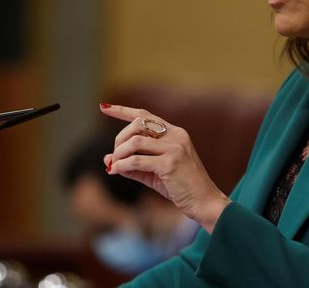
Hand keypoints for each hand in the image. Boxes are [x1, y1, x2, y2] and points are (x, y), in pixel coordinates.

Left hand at [101, 104, 230, 232]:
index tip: (104, 107)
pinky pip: (137, 160)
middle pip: (137, 125)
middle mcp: (176, 136)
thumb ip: (133, 164)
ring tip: (114, 166)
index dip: (123, 110)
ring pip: (135, 141)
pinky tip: (116, 171)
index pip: (145, 115)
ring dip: (119, 153)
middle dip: (119, 140)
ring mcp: (175, 148)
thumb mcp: (154, 172)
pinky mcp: (170, 163)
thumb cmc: (179, 187)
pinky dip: (122, 165)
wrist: (203, 202)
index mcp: (175, 133)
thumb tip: (108, 160)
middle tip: (114, 157)